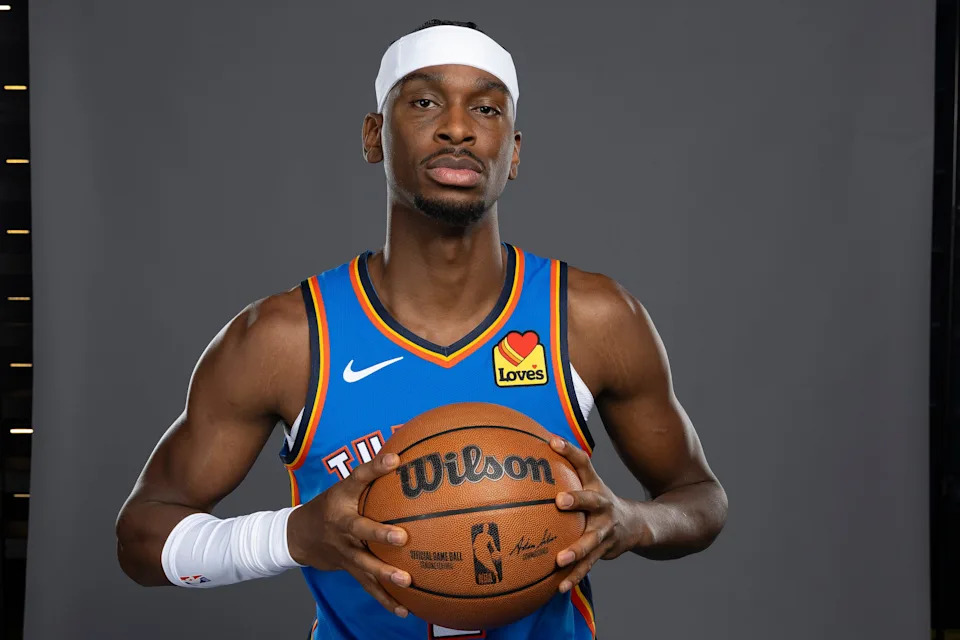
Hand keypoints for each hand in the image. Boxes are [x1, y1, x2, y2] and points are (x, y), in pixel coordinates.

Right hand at [287, 452, 410, 616]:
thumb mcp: (345, 486)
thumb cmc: (331, 505)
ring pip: (365, 563)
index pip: (358, 479)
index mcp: (343, 501)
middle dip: (381, 535)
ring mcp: (345, 551)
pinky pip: (368, 586)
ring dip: (384, 574)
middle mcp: (342, 527)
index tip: (394, 461)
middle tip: (402, 537)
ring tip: (406, 580)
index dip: (375, 468)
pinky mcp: (349, 569)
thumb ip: (372, 473)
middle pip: (361, 530)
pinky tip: (403, 609)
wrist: (298, 536)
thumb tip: (401, 454)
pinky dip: (385, 599)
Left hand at [550, 437, 639, 592]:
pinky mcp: (604, 551)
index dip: (569, 451)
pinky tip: (559, 587)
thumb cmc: (599, 500)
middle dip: (577, 500)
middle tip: (560, 501)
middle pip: (592, 501)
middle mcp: (603, 506)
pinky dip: (574, 577)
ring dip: (576, 550)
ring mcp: (605, 530)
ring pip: (591, 540)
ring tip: (559, 559)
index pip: (583, 462)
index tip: (553, 442)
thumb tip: (538, 444)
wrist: (637, 525)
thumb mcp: (589, 482)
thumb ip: (566, 467)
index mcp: (595, 486)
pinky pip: (587, 566)